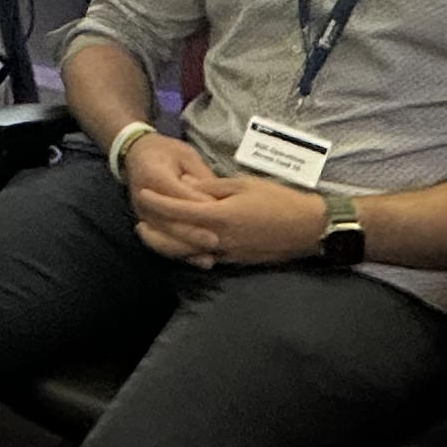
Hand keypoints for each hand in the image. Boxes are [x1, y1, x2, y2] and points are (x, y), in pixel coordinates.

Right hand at [122, 130, 235, 258]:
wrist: (135, 155)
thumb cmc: (165, 152)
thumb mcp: (186, 156)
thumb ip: (200, 177)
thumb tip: (216, 200)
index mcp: (154, 175)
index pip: (177, 195)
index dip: (198, 205)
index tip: (219, 213)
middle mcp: (143, 199)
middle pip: (168, 222)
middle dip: (192, 233)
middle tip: (216, 241)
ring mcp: (142, 214)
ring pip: (164, 238)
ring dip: (187, 249)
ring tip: (209, 257)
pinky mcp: (146, 223)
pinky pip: (162, 244)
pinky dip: (181, 254)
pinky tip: (199, 260)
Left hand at [134, 169, 331, 269]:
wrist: (307, 228)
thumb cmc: (279, 200)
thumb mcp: (243, 184)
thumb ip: (212, 188)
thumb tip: (187, 187)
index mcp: (219, 217)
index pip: (178, 211)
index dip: (157, 202)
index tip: (143, 194)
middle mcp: (218, 240)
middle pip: (175, 242)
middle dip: (154, 234)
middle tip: (139, 224)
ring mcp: (227, 254)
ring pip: (187, 254)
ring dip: (167, 246)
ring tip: (154, 236)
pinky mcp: (235, 261)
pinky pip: (205, 257)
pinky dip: (189, 252)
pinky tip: (183, 244)